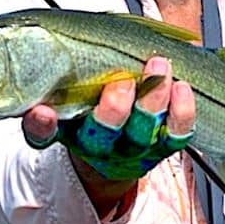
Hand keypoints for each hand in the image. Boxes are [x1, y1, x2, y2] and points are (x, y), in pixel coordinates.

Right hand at [22, 56, 194, 177]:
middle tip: (122, 80)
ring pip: (145, 130)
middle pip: (105, 132)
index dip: (42, 124)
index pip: (45, 132)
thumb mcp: (63, 106)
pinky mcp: (163, 146)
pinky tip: (182, 88)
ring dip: (154, 98)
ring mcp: (134, 147)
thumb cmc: (87, 116)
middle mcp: (100, 145)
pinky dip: (182, 111)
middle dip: (115, 107)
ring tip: (159, 67)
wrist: (112, 157)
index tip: (41, 111)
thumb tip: (41, 91)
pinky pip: (177, 134)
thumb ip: (50, 93)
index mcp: (67, 132)